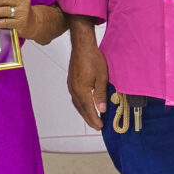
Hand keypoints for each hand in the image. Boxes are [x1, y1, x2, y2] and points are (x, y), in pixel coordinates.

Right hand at [67, 16, 107, 130]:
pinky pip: (75, 97)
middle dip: (89, 118)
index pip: (88, 110)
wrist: (82, 46)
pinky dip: (81, 104)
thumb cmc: (93, 59)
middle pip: (81, 109)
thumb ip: (101, 95)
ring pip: (77, 103)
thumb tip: (102, 109)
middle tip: (97, 126)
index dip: (95, 119)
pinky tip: (85, 104)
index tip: (100, 127)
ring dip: (84, 112)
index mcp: (81, 90)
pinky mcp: (72, 81)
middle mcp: (74, 89)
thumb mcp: (101, 78)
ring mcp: (71, 85)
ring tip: (92, 117)